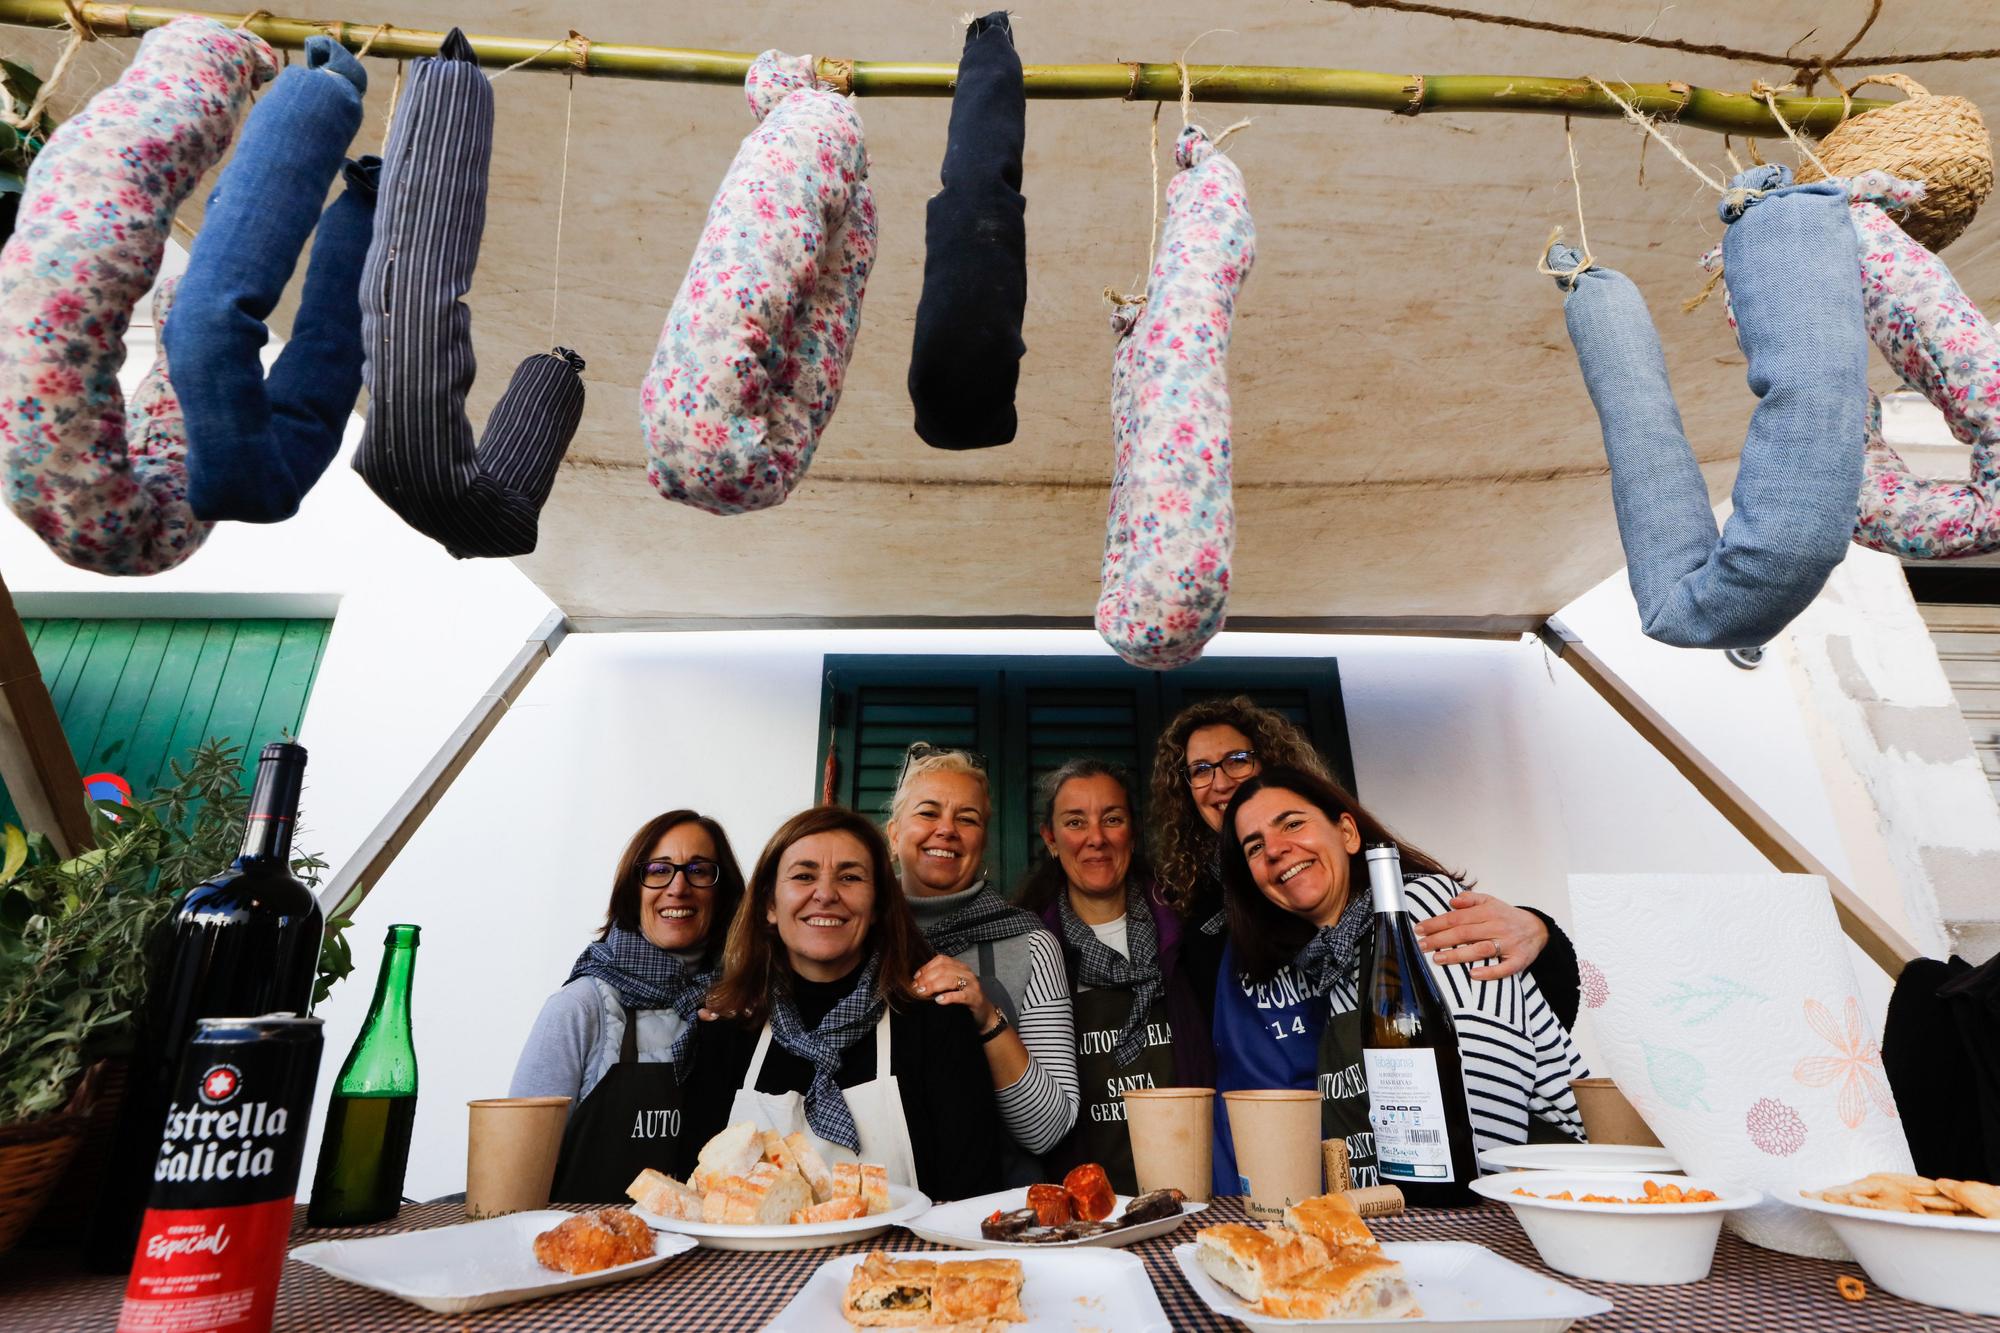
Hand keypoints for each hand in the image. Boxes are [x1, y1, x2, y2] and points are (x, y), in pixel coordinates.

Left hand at [912, 955, 995, 1027]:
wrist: (984, 1014)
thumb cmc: (965, 999)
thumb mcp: (952, 986)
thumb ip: (939, 980)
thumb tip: (918, 981)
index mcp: (960, 967)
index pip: (941, 960)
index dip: (926, 967)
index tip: (915, 978)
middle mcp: (966, 973)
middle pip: (943, 969)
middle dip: (927, 978)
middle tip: (916, 988)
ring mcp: (972, 985)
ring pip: (951, 980)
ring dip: (933, 986)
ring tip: (923, 993)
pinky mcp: (975, 998)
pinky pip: (961, 995)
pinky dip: (948, 997)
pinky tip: (939, 1000)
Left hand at [1412, 892, 1549, 980]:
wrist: (1538, 929)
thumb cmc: (1507, 916)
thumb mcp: (1490, 901)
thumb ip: (1470, 899)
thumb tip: (1452, 901)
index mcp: (1488, 912)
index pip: (1457, 917)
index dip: (1436, 923)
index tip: (1419, 929)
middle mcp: (1497, 927)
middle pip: (1465, 933)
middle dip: (1440, 939)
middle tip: (1421, 945)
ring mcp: (1508, 944)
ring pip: (1481, 949)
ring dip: (1458, 954)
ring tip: (1438, 958)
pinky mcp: (1518, 960)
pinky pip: (1504, 968)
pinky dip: (1489, 972)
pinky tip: (1473, 974)